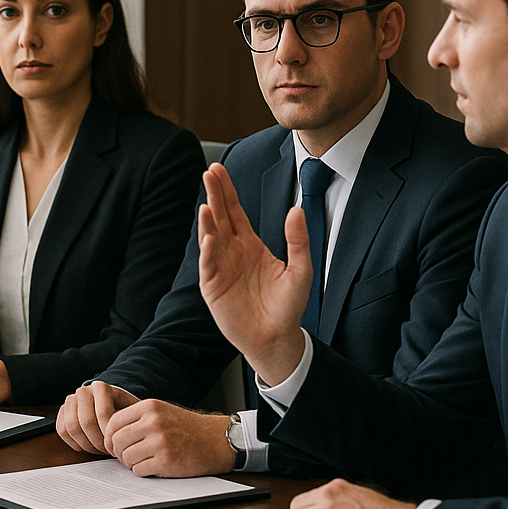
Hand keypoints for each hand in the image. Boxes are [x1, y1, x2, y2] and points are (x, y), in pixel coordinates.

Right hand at [55, 381, 136, 453]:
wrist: (110, 403)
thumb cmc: (122, 409)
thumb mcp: (131, 410)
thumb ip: (129, 419)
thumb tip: (123, 437)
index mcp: (101, 388)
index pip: (103, 413)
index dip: (110, 433)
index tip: (117, 444)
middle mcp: (83, 391)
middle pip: (86, 421)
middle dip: (98, 441)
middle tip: (108, 450)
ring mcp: (71, 401)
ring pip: (72, 428)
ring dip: (86, 444)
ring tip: (99, 449)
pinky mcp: (62, 412)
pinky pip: (62, 431)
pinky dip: (75, 443)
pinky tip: (88, 446)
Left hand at [103, 400, 236, 476]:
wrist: (215, 440)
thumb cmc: (186, 428)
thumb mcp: (161, 412)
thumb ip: (136, 419)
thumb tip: (108, 435)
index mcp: (149, 407)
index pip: (113, 422)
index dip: (109, 437)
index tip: (115, 445)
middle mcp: (153, 422)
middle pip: (116, 441)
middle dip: (119, 452)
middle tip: (129, 455)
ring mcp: (160, 442)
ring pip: (126, 458)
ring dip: (131, 463)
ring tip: (144, 460)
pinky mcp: (166, 461)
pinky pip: (139, 470)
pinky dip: (143, 471)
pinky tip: (155, 466)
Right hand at [196, 163, 311, 385]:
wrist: (277, 339)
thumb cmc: (288, 307)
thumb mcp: (301, 270)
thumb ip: (298, 241)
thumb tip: (297, 210)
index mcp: (250, 245)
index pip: (234, 211)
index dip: (226, 190)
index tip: (219, 169)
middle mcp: (232, 252)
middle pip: (219, 217)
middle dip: (213, 195)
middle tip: (208, 172)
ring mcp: (220, 268)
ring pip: (210, 238)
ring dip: (207, 221)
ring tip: (206, 204)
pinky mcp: (213, 288)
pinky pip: (209, 265)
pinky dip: (208, 252)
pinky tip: (210, 238)